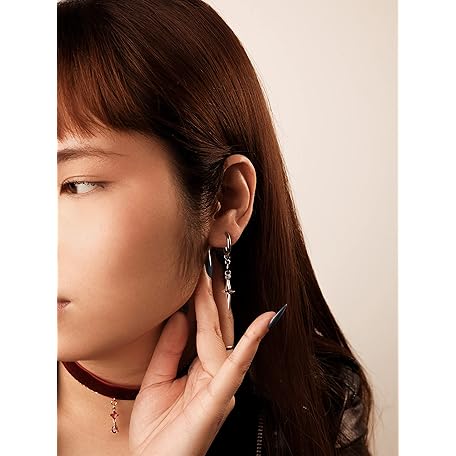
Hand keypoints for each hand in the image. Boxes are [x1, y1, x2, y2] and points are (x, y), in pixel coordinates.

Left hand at [128, 260, 279, 455]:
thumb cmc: (157, 431)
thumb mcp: (156, 380)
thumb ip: (170, 349)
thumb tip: (179, 316)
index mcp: (203, 370)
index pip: (205, 327)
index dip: (202, 298)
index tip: (199, 271)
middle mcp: (217, 374)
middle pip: (217, 325)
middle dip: (212, 293)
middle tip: (208, 260)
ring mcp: (221, 385)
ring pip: (221, 337)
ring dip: (216, 305)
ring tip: (210, 276)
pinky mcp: (220, 399)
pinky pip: (236, 367)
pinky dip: (252, 343)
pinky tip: (264, 322)